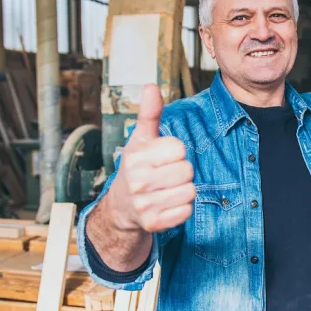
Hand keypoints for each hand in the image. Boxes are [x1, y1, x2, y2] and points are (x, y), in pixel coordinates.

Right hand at [105, 84, 195, 232]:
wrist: (121, 207)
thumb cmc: (136, 167)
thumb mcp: (140, 139)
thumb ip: (149, 114)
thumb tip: (151, 86)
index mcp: (136, 157)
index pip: (179, 149)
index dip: (175, 151)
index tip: (163, 156)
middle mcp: (137, 181)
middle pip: (187, 171)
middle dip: (181, 171)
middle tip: (166, 174)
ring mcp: (144, 204)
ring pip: (189, 191)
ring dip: (183, 190)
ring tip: (167, 189)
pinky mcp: (154, 224)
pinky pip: (185, 211)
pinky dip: (181, 208)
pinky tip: (167, 203)